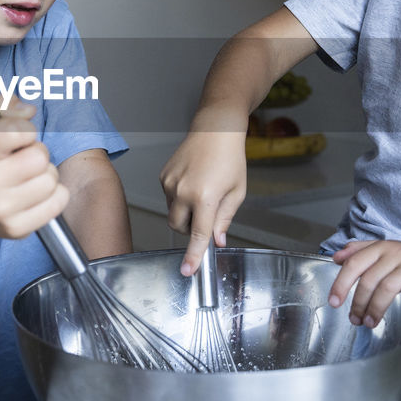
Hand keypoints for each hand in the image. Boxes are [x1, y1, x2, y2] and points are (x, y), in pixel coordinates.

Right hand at [0, 99, 68, 239]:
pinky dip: (55, 195)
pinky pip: (59, 201)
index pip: (19, 130)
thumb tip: (28, 110)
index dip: (25, 131)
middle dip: (37, 154)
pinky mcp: (15, 228)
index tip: (15, 139)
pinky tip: (36, 196)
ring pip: (51, 179)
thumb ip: (6, 107)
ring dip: (46, 175)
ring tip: (27, 179)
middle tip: (22, 162)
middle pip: (40, 156)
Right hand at [159, 126, 246, 275]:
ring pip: (172, 213)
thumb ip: (225, 219)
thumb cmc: (230, 158)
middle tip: (206, 216)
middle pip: (178, 227)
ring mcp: (170, 183)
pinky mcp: (163, 176)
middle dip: (190, 229)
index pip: (197, 235)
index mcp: (205, 197)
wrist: (215, 130)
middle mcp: (183, 191)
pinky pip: (169, 197)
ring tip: (202, 191)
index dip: (193, 256)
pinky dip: (179, 198)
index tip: (188, 271)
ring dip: (185, 212)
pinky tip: (193, 182)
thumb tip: (217, 240)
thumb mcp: (237, 192)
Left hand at [329, 240, 400, 326]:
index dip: (341, 284)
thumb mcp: (383, 252)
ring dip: (376, 308)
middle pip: (369, 279)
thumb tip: (336, 257)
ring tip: (370, 322)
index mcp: (380, 248)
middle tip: (355, 319)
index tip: (334, 302)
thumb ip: (359, 252)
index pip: (354, 264)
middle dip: (358, 303)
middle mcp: (395, 253)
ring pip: (388, 286)